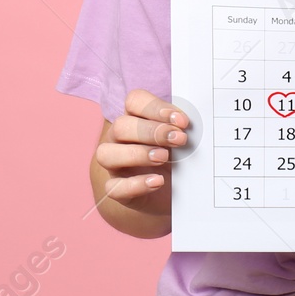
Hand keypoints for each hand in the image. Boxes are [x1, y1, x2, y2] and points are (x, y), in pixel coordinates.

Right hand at [92, 88, 189, 215]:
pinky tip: (158, 181)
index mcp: (135, 119)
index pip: (134, 101)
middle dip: (151, 131)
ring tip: (163, 158)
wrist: (173, 193)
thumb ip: (181, 129)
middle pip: (121, 126)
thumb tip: (188, 124)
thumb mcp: (180, 140)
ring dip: (137, 154)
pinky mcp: (118, 191)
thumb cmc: (176, 159)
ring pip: (106, 154)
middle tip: (178, 139)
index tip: (181, 120)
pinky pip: (114, 188)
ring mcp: (114, 166)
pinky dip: (135, 184)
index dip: (155, 107)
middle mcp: (118, 140)